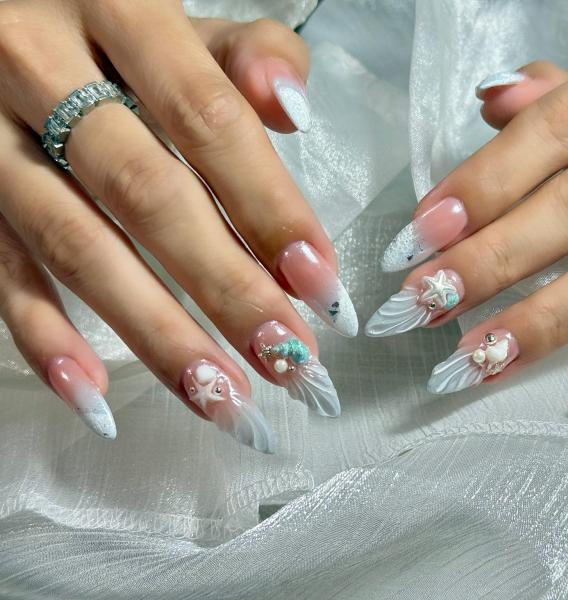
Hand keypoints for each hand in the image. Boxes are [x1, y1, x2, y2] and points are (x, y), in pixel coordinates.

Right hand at [0, 1, 355, 451]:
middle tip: (286, 358)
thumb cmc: (112, 21)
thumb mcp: (181, 18)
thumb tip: (291, 109)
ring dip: (154, 331)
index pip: (207, 119)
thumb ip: (246, 51)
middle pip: (145, 194)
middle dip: (223, 286)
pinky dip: (45, 337)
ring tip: (220, 396)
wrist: (3, 7)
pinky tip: (99, 397)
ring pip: (76, 244)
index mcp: (120, 11)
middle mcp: (41, 64)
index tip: (321, 285)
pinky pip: (1, 271)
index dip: (267, 206)